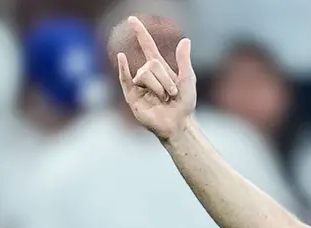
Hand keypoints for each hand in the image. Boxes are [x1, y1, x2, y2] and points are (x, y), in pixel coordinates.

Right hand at [115, 16, 196, 140]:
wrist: (178, 123)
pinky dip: (123, 68)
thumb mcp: (188, 79)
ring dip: (160, 87)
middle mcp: (147, 74)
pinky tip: (122, 57)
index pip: (147, 46)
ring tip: (165, 99)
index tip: (132, 20)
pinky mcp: (131, 95)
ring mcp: (138, 84)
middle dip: (166, 79)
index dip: (141, 33)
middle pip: (152, 64)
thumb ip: (184, 60)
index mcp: (159, 68)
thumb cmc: (185, 104)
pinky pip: (125, 79)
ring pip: (145, 74)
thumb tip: (185, 40)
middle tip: (173, 93)